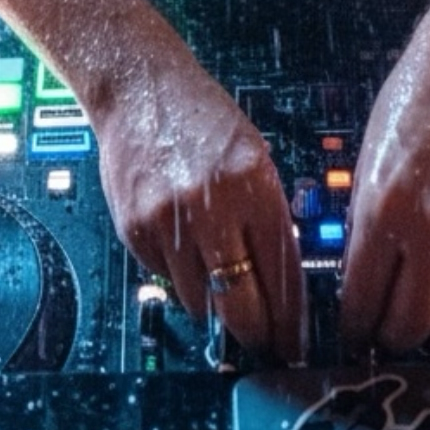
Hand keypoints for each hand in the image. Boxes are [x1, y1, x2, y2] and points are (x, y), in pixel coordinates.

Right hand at [91, 45, 303, 360]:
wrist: (139, 88)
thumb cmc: (202, 119)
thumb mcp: (254, 157)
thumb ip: (269, 216)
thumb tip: (284, 285)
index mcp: (253, 184)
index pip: (282, 276)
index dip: (290, 320)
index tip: (294, 342)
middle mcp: (211, 206)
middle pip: (241, 307)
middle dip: (257, 334)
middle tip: (265, 342)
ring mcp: (168, 221)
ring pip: (201, 304)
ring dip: (215, 303)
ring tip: (220, 280)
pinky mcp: (135, 230)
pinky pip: (166, 280)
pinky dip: (180, 277)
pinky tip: (184, 247)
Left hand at [337, 1, 429, 354]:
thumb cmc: (412, 107)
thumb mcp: (370, 165)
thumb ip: (367, 226)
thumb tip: (365, 284)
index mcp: (381, 211)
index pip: (363, 302)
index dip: (357, 327)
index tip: (356, 334)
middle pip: (412, 323)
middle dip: (396, 335)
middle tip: (390, 331)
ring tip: (426, 271)